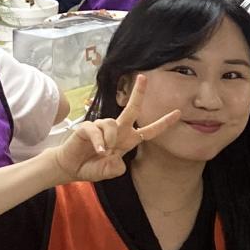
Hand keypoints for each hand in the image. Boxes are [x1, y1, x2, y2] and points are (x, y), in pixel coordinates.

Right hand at [51, 75, 178, 182]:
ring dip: (110, 140)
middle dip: (138, 93)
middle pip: (132, 109)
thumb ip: (116, 168)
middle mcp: (118, 130)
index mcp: (128, 140)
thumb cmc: (93, 167)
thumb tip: (115, 157)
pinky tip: (98, 150)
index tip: (178, 113)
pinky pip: (96, 130)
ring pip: (112, 124)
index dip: (163, 123)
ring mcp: (102, 127)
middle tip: (143, 77)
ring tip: (103, 152)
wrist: (71, 168)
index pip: (150, 131)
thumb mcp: (110, 171)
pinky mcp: (88, 127)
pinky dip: (99, 142)